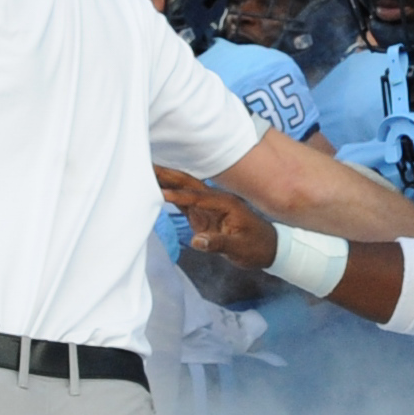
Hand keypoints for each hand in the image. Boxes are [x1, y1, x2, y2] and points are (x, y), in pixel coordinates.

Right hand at [156, 169, 281, 268]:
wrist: (268, 248)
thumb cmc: (257, 247)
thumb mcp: (240, 248)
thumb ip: (218, 244)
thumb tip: (197, 241)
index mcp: (226, 204)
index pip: (198, 197)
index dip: (179, 196)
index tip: (161, 193)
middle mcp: (216, 200)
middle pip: (189, 184)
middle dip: (169, 176)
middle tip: (146, 165)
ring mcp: (209, 207)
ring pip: (184, 190)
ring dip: (166, 182)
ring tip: (145, 173)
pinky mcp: (204, 215)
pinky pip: (184, 203)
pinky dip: (170, 196)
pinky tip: (156, 189)